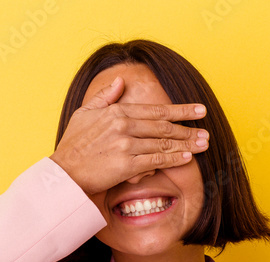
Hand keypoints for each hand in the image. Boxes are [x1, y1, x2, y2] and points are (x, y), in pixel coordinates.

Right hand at [50, 76, 209, 195]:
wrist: (63, 173)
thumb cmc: (72, 145)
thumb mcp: (84, 113)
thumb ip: (104, 97)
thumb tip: (119, 81)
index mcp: (117, 111)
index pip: (156, 110)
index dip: (180, 110)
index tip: (198, 110)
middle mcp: (124, 125)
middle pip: (164, 126)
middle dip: (188, 129)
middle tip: (205, 132)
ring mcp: (126, 145)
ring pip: (163, 143)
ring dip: (186, 144)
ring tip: (202, 145)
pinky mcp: (127, 164)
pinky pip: (156, 160)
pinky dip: (173, 159)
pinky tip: (186, 157)